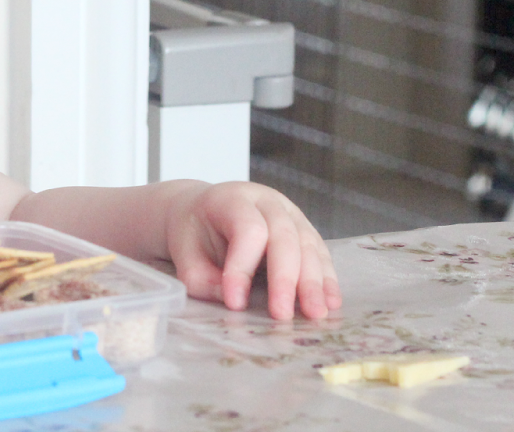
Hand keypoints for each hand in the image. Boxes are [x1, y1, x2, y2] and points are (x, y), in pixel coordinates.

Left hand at [162, 180, 340, 320]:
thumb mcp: (183, 253)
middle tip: (282, 314)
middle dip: (285, 278)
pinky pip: (319, 252)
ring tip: (315, 314)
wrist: (201, 212)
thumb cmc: (192, 234)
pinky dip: (326, 278)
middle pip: (284, 236)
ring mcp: (289, 212)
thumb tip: (236, 302)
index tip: (234, 303)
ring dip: (313, 282)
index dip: (243, 266)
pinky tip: (330, 302)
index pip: (247, 230)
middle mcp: (265, 201)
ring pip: (307, 244)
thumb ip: (201, 278)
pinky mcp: (303, 229)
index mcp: (231, 199)